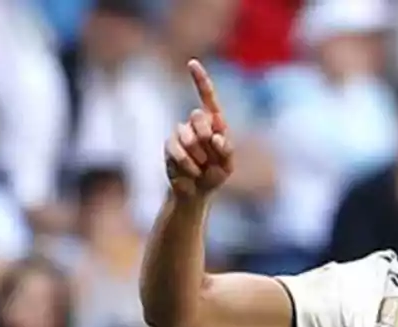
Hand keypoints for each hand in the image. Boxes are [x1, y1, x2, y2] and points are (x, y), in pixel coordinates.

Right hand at [165, 59, 233, 197]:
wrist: (196, 192)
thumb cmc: (215, 175)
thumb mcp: (227, 166)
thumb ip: (227, 151)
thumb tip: (217, 137)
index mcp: (214, 124)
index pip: (207, 98)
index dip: (200, 80)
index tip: (192, 63)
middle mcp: (196, 124)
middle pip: (198, 116)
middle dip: (205, 136)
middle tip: (211, 157)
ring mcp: (181, 134)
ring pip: (186, 135)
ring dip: (198, 156)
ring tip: (202, 168)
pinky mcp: (170, 145)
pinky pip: (176, 149)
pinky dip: (188, 164)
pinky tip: (192, 173)